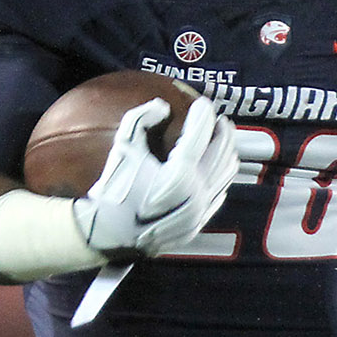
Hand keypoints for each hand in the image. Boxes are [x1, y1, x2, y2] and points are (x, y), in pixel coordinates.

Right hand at [72, 94, 236, 258]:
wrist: (110, 233)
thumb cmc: (114, 189)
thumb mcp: (122, 148)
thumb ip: (141, 119)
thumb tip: (162, 106)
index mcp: (178, 176)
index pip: (200, 135)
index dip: (203, 114)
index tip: (202, 103)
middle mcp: (196, 194)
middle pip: (222, 152)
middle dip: (222, 130)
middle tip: (217, 118)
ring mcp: (200, 210)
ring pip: (227, 173)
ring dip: (226, 151)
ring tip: (220, 138)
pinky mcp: (198, 222)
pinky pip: (220, 192)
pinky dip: (221, 174)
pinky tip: (214, 165)